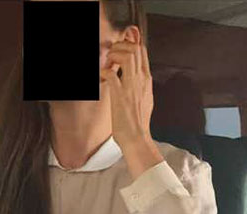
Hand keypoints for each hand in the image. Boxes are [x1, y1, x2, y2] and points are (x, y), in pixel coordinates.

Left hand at [101, 40, 163, 177]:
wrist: (137, 138)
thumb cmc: (137, 121)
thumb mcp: (143, 97)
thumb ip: (139, 83)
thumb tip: (135, 75)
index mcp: (146, 79)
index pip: (142, 51)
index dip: (130, 41)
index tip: (120, 43)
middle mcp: (141, 80)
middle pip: (136, 49)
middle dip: (120, 45)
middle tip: (110, 54)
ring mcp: (131, 87)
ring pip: (127, 56)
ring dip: (114, 54)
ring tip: (107, 63)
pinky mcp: (120, 96)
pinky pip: (111, 74)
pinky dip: (103, 71)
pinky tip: (100, 76)